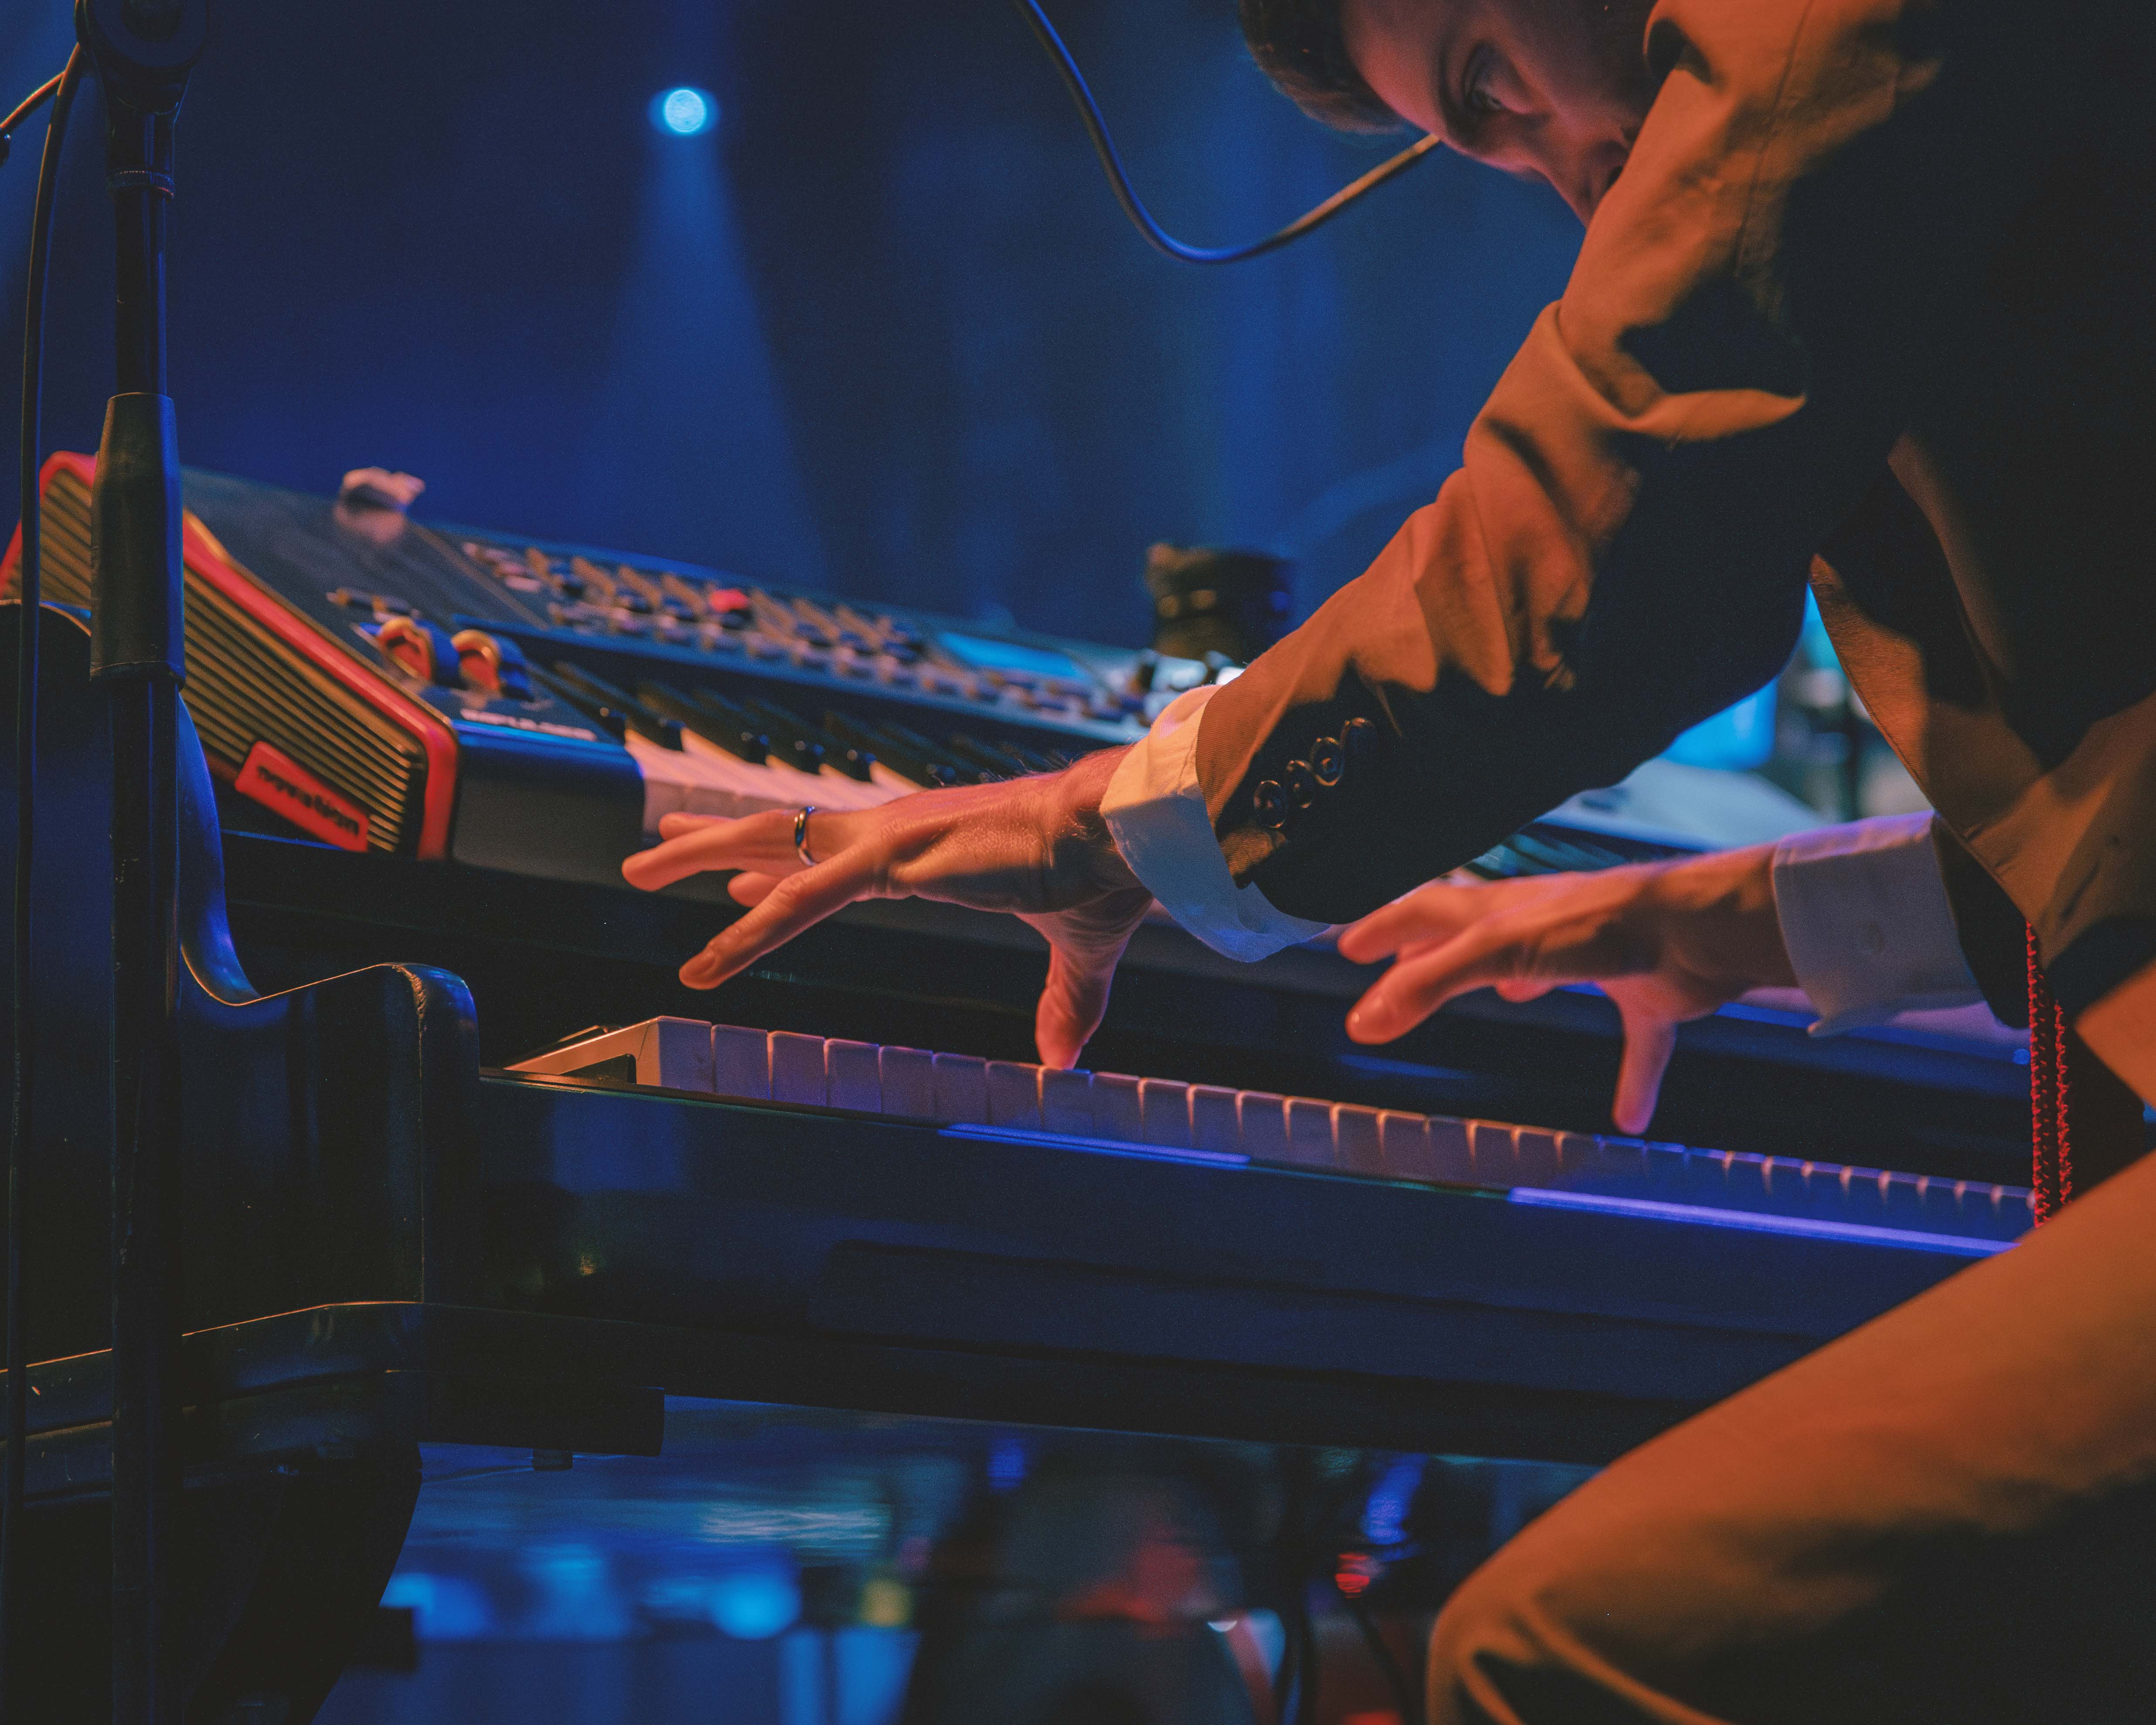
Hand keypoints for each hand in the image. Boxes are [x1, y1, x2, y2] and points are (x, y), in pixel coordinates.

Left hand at [619, 750, 1152, 1069]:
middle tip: (659, 845)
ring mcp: (887, 839)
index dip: (782, 866)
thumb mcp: (1073, 950)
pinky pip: (802, 900)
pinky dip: (748, 931)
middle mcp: (897, 830)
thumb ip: (1062, 1003)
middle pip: (785, 830)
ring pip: (771, 844)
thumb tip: (1064, 1060)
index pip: (835, 853)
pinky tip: (703, 959)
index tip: (739, 879)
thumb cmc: (1100, 874)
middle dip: (718, 839)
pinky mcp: (891, 858)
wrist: (1118, 834)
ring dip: (698, 855)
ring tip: (636, 866)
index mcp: (930, 843)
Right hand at [1335, 846, 1795, 1133]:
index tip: (1352, 946)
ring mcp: (1598, 959)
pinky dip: (1633, 1077)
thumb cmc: (1599, 923)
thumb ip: (1428, 983)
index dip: (1386, 928)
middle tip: (1404, 968)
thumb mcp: (1495, 950)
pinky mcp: (1649, 996)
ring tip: (1504, 998)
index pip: (1427, 912)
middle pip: (1477, 936)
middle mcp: (1545, 928)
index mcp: (1502, 909)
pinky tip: (1629, 1115)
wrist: (1695, 929)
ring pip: (1549, 970)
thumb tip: (1363, 1021)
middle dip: (1438, 952)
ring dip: (1521, 982)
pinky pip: (1639, 1043)